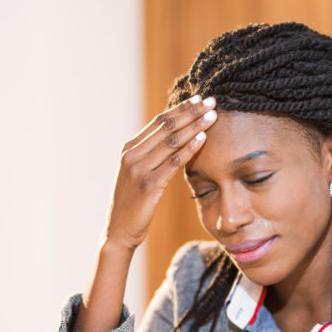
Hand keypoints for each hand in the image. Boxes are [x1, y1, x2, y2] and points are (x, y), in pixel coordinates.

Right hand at [104, 95, 217, 250]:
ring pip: (171, 141)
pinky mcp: (148, 185)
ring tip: (212, 116)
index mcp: (129, 149)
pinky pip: (173, 162)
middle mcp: (132, 155)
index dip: (180, 109)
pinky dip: (190, 148)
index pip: (158, 122)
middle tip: (211, 101)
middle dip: (191, 112)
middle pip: (166, 127)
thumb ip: (150, 156)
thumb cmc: (133, 204)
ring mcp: (138, 170)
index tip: (198, 99)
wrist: (119, 231)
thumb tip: (174, 140)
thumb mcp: (137, 175)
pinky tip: (204, 138)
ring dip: (194, 126)